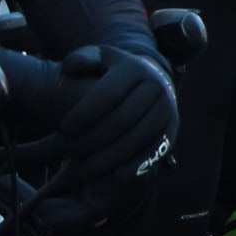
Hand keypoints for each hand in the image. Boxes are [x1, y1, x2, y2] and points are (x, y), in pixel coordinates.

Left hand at [19, 45, 176, 235]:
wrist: (151, 78)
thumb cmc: (110, 72)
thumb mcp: (95, 58)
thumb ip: (79, 60)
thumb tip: (70, 69)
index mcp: (134, 68)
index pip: (107, 93)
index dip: (83, 113)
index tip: (62, 129)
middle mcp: (156, 86)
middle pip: (123, 119)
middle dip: (93, 140)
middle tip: (69, 154)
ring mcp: (167, 108)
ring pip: (140, 137)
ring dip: (111, 157)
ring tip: (84, 171)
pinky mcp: (173, 127)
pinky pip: (157, 149)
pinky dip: (139, 165)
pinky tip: (118, 177)